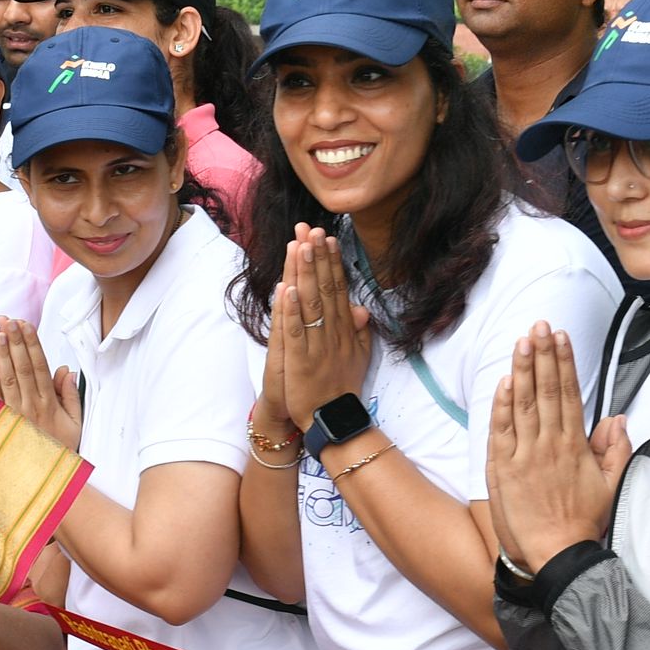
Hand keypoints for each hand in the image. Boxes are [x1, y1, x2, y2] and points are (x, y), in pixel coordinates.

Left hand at [0, 318, 81, 454]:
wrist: (45, 480)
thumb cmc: (60, 451)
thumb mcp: (75, 424)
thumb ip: (70, 395)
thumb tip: (65, 369)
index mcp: (49, 402)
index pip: (39, 365)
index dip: (31, 343)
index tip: (25, 324)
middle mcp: (30, 405)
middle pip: (20, 366)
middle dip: (13, 341)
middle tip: (5, 319)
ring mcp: (13, 415)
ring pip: (5, 378)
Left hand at [272, 225, 372, 427]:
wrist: (332, 420)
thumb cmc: (342, 386)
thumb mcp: (359, 355)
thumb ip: (359, 330)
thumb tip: (362, 307)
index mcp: (343, 329)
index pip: (338, 289)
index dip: (331, 262)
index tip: (327, 238)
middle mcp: (332, 333)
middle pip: (324, 289)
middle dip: (317, 258)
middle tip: (311, 229)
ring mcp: (317, 346)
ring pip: (310, 304)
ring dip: (305, 274)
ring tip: (300, 246)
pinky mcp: (300, 361)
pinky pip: (296, 333)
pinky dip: (291, 312)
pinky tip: (287, 289)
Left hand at [485, 326, 625, 571]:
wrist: (557, 555)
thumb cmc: (582, 523)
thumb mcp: (610, 486)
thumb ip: (615, 450)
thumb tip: (618, 420)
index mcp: (575, 446)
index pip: (570, 394)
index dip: (565, 363)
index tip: (561, 338)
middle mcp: (550, 444)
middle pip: (546, 390)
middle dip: (543, 355)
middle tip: (539, 325)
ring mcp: (525, 455)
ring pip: (523, 404)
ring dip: (522, 370)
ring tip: (522, 341)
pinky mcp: (503, 469)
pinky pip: (501, 430)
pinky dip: (502, 405)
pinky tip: (505, 381)